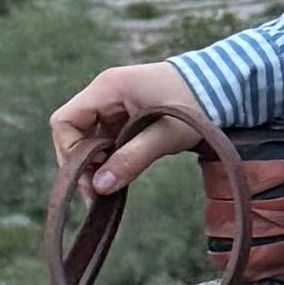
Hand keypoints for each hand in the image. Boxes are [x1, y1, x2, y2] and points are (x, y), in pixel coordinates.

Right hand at [50, 62, 204, 194]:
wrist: (218, 88)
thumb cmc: (195, 105)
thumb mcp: (165, 136)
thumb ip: (132, 159)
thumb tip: (100, 187)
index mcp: (107, 88)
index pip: (65, 120)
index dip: (69, 153)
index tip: (89, 182)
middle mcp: (104, 93)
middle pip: (73, 132)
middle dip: (81, 165)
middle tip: (98, 196)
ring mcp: (113, 105)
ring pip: (88, 139)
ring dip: (95, 166)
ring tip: (108, 191)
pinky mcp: (124, 117)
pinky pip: (106, 141)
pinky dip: (109, 161)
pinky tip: (119, 178)